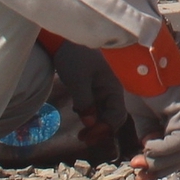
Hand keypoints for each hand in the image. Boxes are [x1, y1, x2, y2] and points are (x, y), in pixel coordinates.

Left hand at [45, 40, 132, 158]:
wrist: (62, 41)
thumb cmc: (74, 56)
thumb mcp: (78, 80)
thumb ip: (86, 102)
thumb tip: (90, 124)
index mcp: (113, 87)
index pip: (117, 115)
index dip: (105, 128)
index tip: (89, 134)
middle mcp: (110, 91)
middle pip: (112, 118)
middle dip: (100, 130)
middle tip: (83, 138)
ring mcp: (101, 91)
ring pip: (103, 114)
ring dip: (94, 125)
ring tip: (81, 132)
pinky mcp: (92, 90)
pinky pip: (95, 108)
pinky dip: (89, 115)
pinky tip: (78, 113)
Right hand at [128, 80, 179, 179]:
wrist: (141, 67)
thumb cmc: (142, 88)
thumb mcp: (143, 121)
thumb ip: (148, 140)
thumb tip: (146, 161)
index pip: (175, 156)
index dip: (158, 170)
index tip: (139, 177)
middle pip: (179, 159)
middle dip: (156, 169)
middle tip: (136, 171)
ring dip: (156, 160)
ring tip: (139, 156)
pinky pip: (178, 141)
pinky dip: (161, 148)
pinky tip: (148, 143)